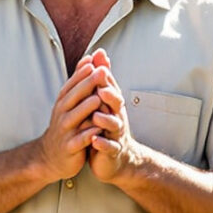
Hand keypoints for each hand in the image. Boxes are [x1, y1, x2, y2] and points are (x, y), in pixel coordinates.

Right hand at [31, 55, 107, 181]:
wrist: (51, 157)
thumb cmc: (66, 126)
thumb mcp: (70, 103)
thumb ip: (81, 81)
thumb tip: (90, 57)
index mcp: (63, 103)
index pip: (71, 84)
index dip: (81, 73)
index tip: (92, 61)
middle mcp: (62, 114)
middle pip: (73, 97)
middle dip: (87, 84)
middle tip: (101, 73)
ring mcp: (65, 131)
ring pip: (76, 117)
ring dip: (87, 108)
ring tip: (98, 98)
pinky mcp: (70, 147)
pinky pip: (79, 139)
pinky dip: (88, 134)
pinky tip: (97, 129)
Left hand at [85, 60, 141, 183]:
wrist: (116, 158)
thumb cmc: (107, 126)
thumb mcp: (104, 101)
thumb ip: (101, 78)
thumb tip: (100, 54)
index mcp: (113, 105)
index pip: (110, 87)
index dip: (106, 76)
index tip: (99, 64)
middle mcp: (117, 116)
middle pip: (117, 103)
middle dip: (110, 96)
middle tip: (101, 89)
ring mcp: (116, 134)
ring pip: (114, 125)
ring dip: (106, 120)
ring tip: (96, 116)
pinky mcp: (113, 151)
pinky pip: (109, 147)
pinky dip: (103, 144)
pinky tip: (95, 141)